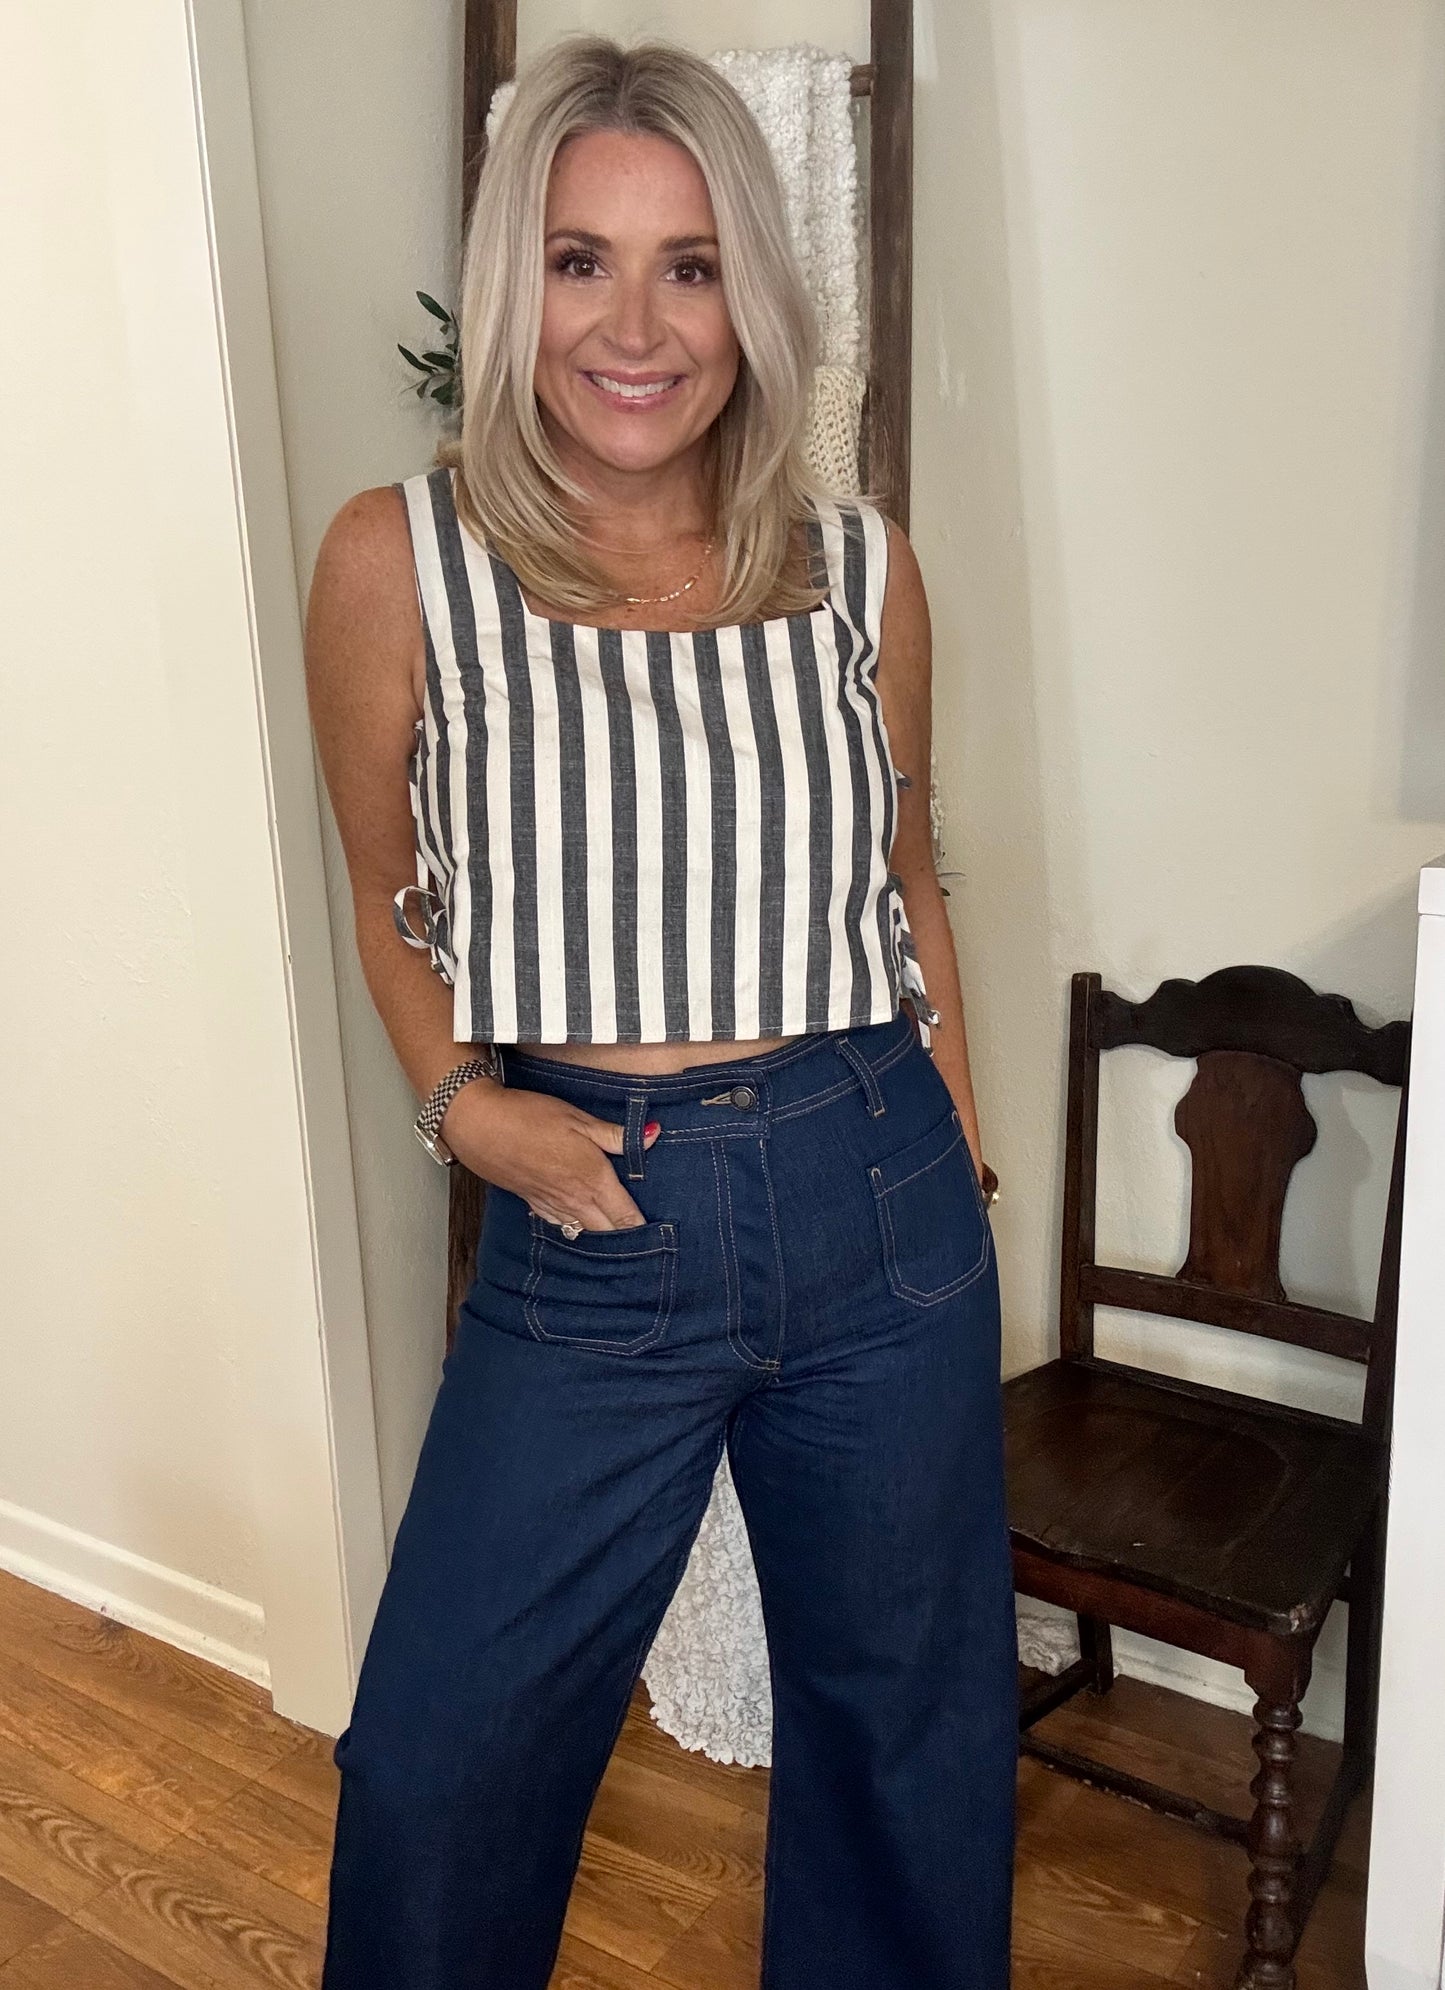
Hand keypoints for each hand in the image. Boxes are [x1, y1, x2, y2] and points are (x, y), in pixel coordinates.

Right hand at [438, 1082, 660, 1229]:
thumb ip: (616, 1134)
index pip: (626, 1216)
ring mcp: (552, 1205)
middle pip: (608, 1233)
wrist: (481, 1127)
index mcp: (593, 1179)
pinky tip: (581, 1227)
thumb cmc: (531, 1118)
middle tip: (647, 1247)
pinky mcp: (533, 1203)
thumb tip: (653, 1136)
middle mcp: (575, 1200)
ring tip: (620, 1244)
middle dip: (628, 1241)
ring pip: (585, 1234)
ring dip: (603, 1239)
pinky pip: (562, 1226)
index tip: (661, 1239)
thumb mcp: (579, 1119)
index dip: (644, 1230)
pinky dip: (576, 1230)